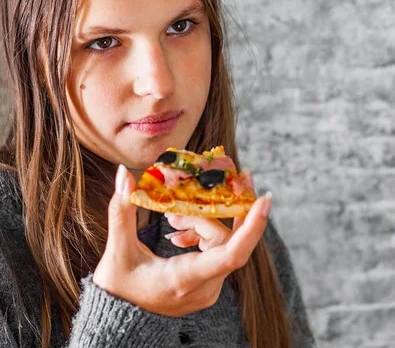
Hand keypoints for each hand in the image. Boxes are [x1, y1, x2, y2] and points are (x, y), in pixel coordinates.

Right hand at [93, 165, 271, 316]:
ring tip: (172, 218)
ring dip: (201, 222)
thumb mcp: (116, 250)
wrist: (119, 319)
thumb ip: (121, 211)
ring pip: (221, 244)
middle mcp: (204, 288)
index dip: (252, 226)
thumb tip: (124, 173)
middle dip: (213, 211)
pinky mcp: (206, 286)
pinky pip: (216, 252)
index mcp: (185, 280)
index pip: (232, 255)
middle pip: (225, 240)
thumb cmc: (117, 288)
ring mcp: (208, 289)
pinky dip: (201, 234)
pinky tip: (177, 231)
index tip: (265, 199)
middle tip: (206, 184)